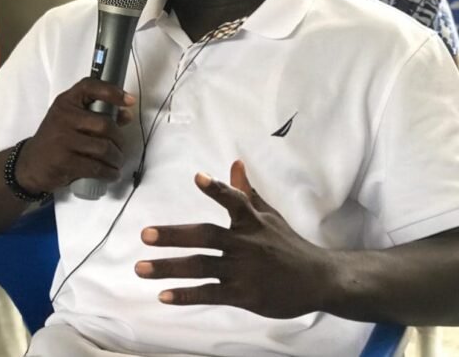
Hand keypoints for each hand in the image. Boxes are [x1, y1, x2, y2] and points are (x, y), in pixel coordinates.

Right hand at [14, 77, 134, 193]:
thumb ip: (98, 115)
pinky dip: (109, 172)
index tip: (129, 100)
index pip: (89, 87)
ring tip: (117, 161)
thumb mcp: (72, 120)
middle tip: (121, 147)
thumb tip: (126, 115)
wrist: (29, 164)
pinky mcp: (64, 162)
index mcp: (66, 102)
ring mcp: (63, 140)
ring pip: (104, 148)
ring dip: (116, 157)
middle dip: (119, 138)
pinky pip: (96, 167)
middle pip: (105, 124)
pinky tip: (112, 173)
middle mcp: (63, 117)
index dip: (112, 91)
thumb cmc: (56, 139)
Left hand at [135, 160, 333, 318]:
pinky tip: (163, 296)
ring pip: (201, 266)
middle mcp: (245, 243)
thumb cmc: (288, 243)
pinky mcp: (244, 295)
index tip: (198, 177)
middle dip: (174, 235)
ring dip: (169, 268)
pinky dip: (186, 295)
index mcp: (252, 220)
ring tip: (140, 268)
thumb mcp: (269, 214)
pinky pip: (210, 294)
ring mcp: (243, 270)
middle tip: (146, 235)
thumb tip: (234, 162)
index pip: (233, 200)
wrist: (318, 279)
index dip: (216, 189)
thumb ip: (247, 192)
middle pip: (206, 236)